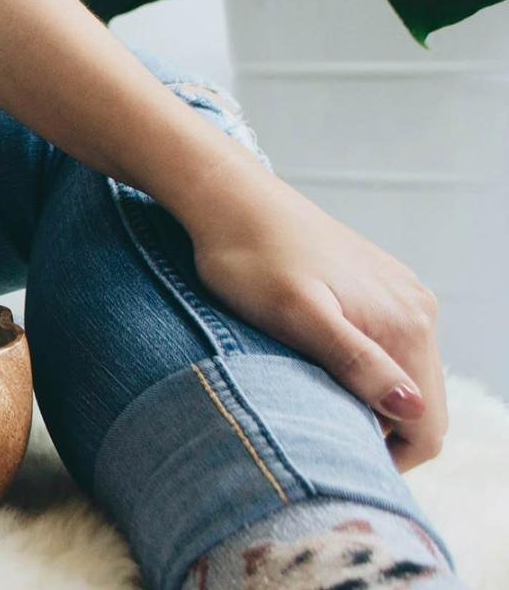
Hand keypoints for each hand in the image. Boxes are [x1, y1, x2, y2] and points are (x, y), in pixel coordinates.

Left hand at [188, 174, 445, 470]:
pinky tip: (313, 364)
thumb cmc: (250, 260)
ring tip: (308, 395)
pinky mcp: (379, 287)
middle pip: (421, 406)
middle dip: (376, 431)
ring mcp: (401, 296)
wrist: (230, 200)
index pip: (428, 426)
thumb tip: (411, 408)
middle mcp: (418, 310)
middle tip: (312, 429)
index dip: (386, 458)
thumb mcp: (296, 317)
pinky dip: (360, 370)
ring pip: (403, 378)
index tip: (331, 455)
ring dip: (365, 401)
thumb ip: (355, 361)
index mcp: (406, 325)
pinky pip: (387, 347)